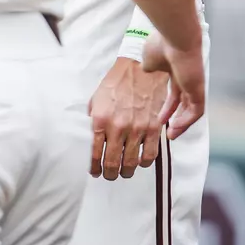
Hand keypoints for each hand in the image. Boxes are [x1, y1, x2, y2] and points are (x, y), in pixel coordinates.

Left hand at [87, 56, 169, 180]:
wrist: (138, 69)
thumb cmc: (115, 83)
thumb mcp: (96, 99)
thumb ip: (93, 120)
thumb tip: (90, 139)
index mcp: (100, 119)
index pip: (94, 153)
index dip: (94, 167)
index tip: (94, 172)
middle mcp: (118, 126)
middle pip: (113, 163)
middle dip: (110, 174)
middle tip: (109, 175)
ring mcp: (137, 128)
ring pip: (132, 163)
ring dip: (127, 171)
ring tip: (124, 171)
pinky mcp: (154, 128)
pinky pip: (150, 155)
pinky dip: (144, 163)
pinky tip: (140, 161)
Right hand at [142, 33, 206, 139]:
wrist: (176, 37)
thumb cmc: (161, 45)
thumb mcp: (149, 59)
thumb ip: (149, 68)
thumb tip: (148, 72)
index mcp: (175, 70)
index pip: (174, 92)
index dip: (167, 107)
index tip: (160, 118)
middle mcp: (187, 78)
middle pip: (183, 103)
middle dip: (175, 117)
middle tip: (168, 131)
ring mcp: (194, 84)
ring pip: (191, 109)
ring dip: (182, 123)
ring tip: (172, 136)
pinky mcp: (199, 89)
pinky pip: (196, 110)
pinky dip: (187, 121)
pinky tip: (176, 129)